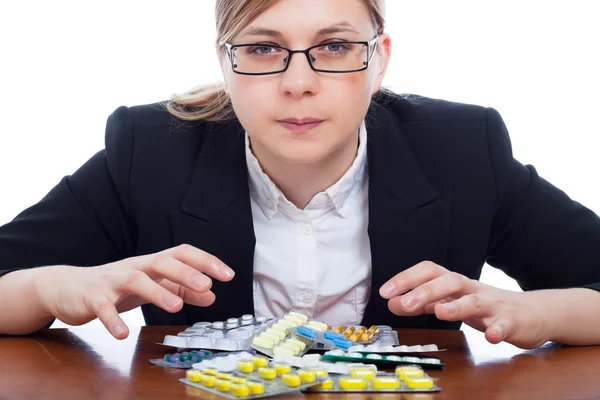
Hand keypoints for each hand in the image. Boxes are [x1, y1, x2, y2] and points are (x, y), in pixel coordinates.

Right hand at [34, 244, 233, 338]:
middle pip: (161, 261)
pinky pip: (102, 308)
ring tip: (175, 307)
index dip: (205, 261)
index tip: (228, 275)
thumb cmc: (116, 285)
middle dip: (185, 272)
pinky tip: (122, 333)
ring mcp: (112, 280)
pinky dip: (112, 320)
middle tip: (206, 285)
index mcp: (151, 263)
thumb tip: (212, 295)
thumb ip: (180, 289)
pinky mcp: (92, 297)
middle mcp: (134, 266)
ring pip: (135, 280)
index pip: (182, 253)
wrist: (67, 286)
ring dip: (157, 292)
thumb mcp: (151, 285)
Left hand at [379, 261, 552, 348]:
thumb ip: (424, 303)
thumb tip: (394, 302)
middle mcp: (472, 289)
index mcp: (455, 284)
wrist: (534, 312)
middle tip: (404, 304)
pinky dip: (498, 330)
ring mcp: (493, 304)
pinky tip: (491, 337)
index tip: (385, 292)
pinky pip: (505, 325)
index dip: (407, 278)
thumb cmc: (487, 307)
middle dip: (425, 291)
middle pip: (449, 282)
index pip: (429, 271)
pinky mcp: (511, 321)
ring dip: (457, 306)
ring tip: (440, 312)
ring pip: (474, 300)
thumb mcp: (452, 302)